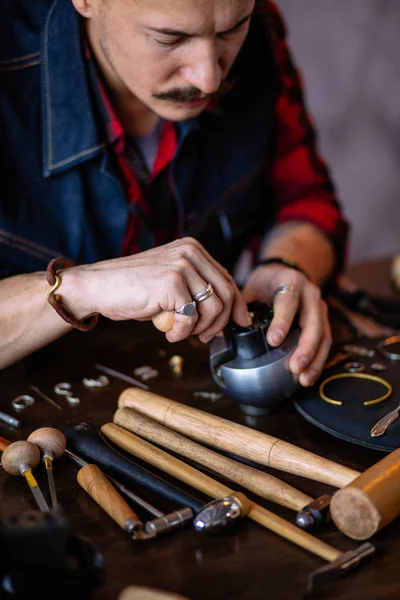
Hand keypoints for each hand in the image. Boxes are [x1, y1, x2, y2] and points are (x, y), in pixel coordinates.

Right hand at [61, 238, 250, 343]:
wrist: (98, 286)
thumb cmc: (131, 289)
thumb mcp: (170, 283)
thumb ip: (194, 290)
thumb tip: (224, 314)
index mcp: (192, 249)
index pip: (226, 278)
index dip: (237, 304)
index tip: (240, 322)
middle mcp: (190, 252)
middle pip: (226, 293)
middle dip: (221, 323)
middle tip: (205, 338)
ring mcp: (181, 265)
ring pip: (213, 308)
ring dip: (200, 329)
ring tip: (181, 334)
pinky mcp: (171, 282)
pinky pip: (191, 317)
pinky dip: (182, 332)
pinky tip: (168, 333)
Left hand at [242, 264, 331, 385]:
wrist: (285, 272)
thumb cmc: (265, 283)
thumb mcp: (251, 287)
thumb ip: (240, 307)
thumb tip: (220, 332)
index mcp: (289, 281)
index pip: (287, 300)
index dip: (282, 320)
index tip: (273, 341)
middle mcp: (310, 293)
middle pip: (313, 321)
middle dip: (305, 346)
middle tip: (294, 367)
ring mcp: (320, 308)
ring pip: (323, 334)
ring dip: (314, 358)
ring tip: (303, 379)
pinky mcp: (324, 321)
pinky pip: (325, 342)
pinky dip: (318, 361)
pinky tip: (307, 377)